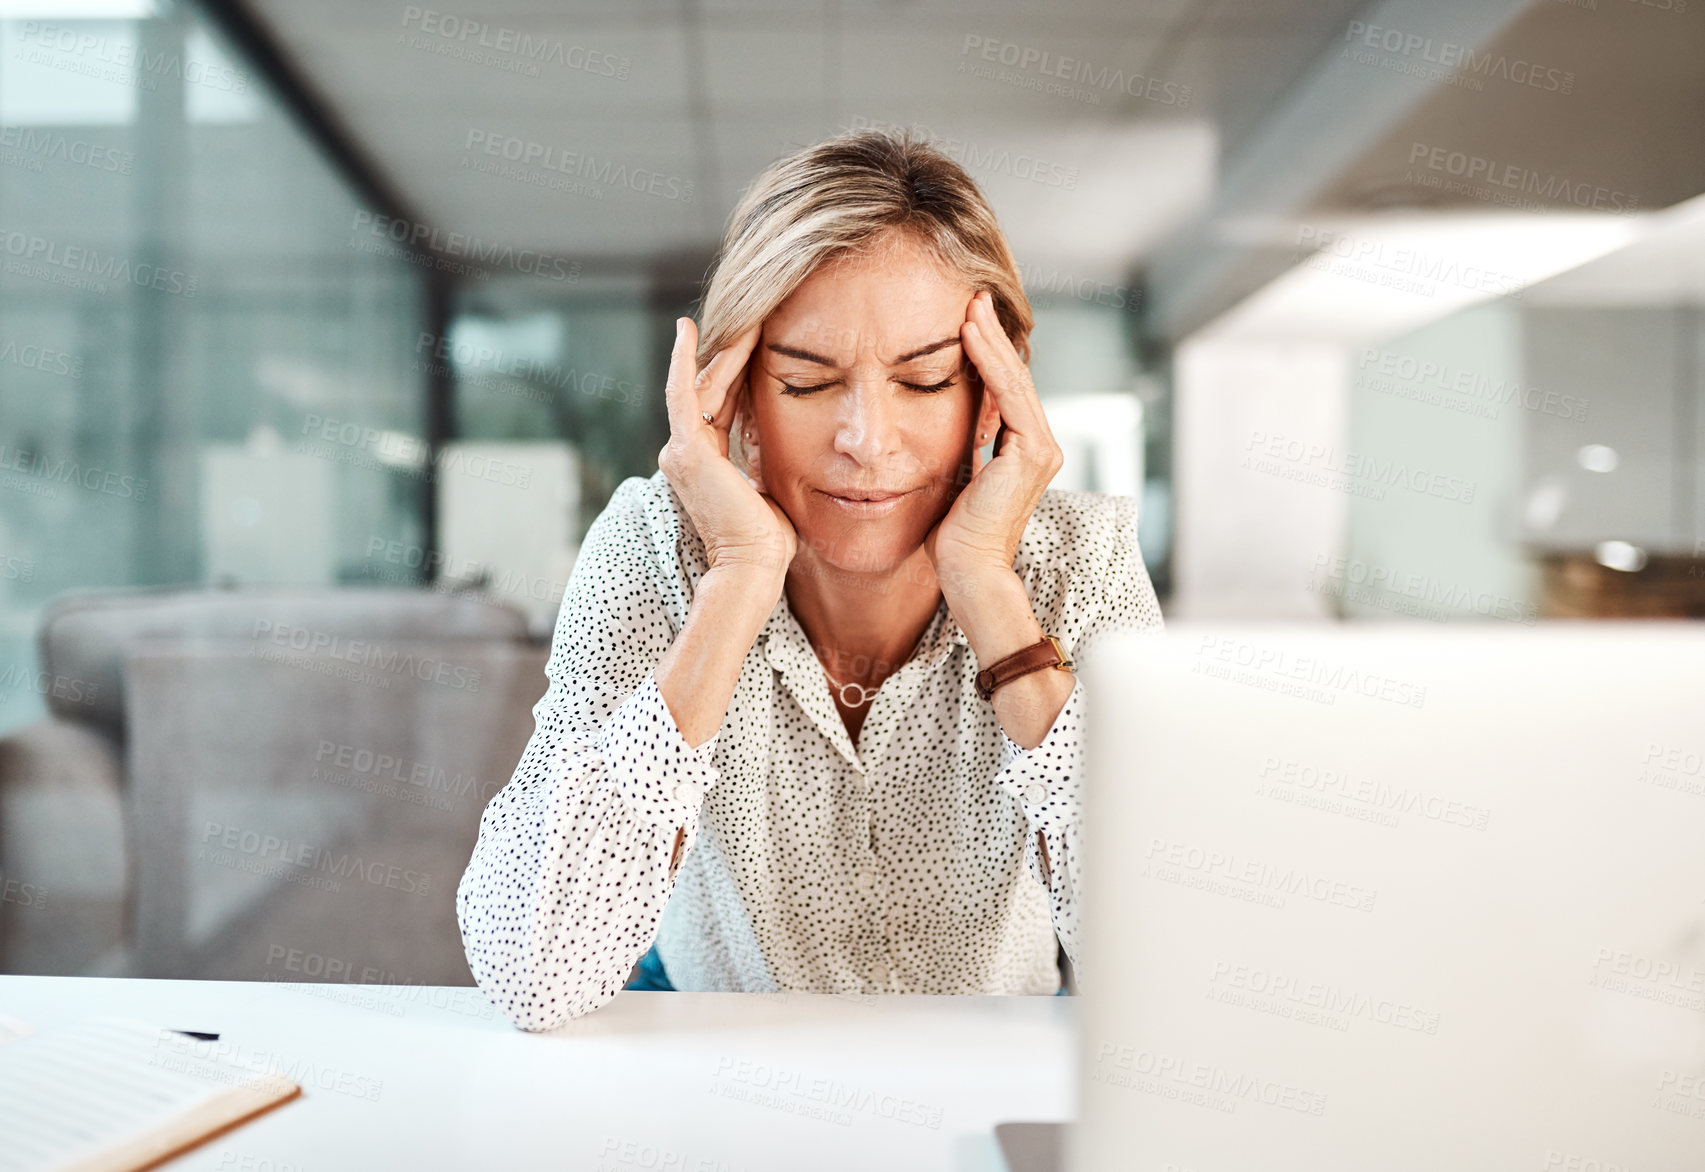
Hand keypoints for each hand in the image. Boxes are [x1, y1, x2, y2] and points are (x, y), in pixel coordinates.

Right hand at [658, 317, 797, 580]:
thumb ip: (760, 456)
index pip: (722, 407)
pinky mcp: (686, 448)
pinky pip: (682, 392)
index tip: (755, 346)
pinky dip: (682, 360)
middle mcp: (684, 454)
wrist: (754, 566)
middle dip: (732, 355)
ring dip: (724, 352)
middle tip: (755, 318)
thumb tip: (771, 433)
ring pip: (702, 386)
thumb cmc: (767, 540)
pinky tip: (686, 329)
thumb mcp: (766, 485)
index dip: (738, 375)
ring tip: (746, 318)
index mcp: (704, 464)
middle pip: (709, 391)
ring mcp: (681, 450)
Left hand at [924, 289, 1063, 588]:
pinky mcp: (1033, 452)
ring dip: (990, 339)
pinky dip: (990, 362)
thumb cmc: (952, 536)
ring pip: (1013, 380)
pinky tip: (970, 334)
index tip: (964, 320)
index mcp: (1022, 451)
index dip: (986, 354)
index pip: (1004, 390)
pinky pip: (1009, 395)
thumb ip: (960, 446)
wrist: (967, 570)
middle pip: (1013, 378)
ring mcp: (1041, 449)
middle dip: (992, 335)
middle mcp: (1039, 446)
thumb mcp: (954, 477)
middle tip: (972, 296)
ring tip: (971, 304)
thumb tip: (940, 417)